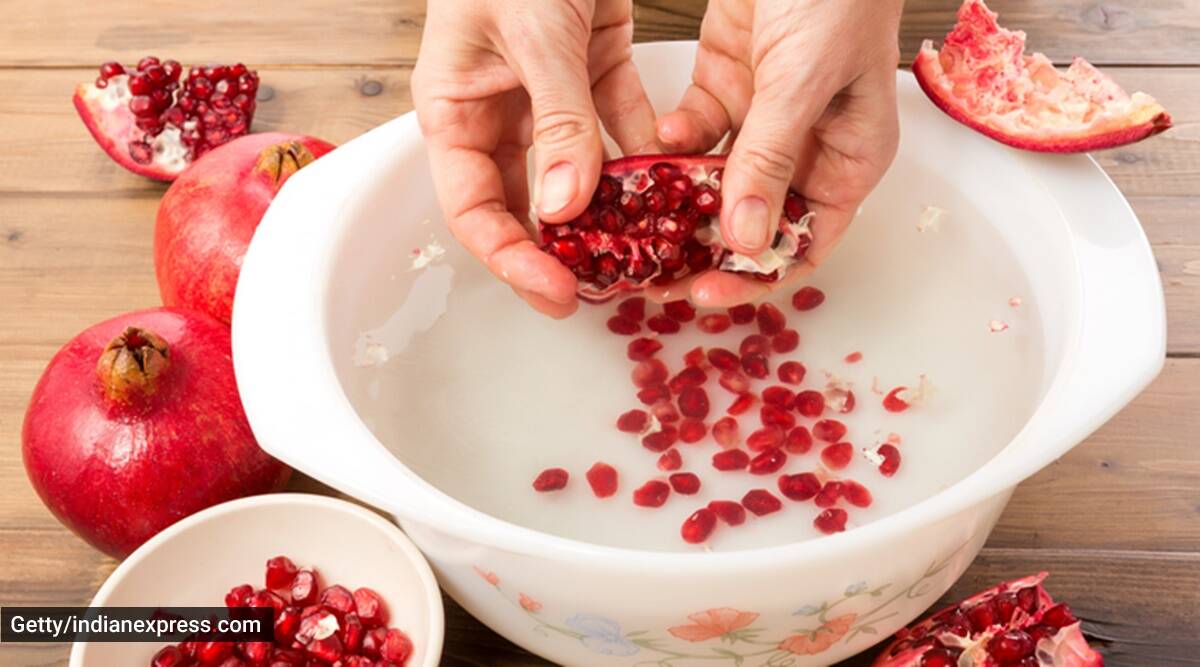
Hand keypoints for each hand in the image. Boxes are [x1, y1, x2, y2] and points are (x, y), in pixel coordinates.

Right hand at [412, 0, 657, 317]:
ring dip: (612, 210)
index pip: (472, 206)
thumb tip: (564, 208)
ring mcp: (547, 92)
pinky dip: (644, 153)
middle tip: (606, 289)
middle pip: (524, 201)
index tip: (557, 292)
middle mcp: (497, 107)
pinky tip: (674, 182)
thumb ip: (556, 120)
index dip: (510, 258)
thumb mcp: (536, 32)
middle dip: (563, 248)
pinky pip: (617, 125)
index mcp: (456, 105)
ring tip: (649, 248)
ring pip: (576, 172)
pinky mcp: (593, 67)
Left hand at [651, 0, 902, 306]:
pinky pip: (694, 135)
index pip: (802, 241)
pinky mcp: (728, 86)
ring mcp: (765, 119)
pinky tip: (649, 151)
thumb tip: (742, 241)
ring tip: (633, 231)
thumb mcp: (804, 79)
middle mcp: (808, 147)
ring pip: (716, 184)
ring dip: (677, 205)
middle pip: (753, 222)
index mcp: (849, 157)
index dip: (754, 276)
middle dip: (704, 250)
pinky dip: (671, 146)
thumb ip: (770, 159)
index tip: (703, 292)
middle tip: (653, 274)